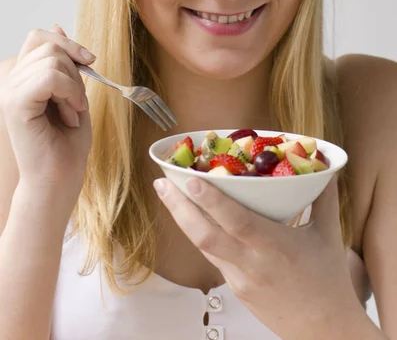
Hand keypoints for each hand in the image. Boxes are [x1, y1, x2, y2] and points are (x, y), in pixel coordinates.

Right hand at [0, 25, 94, 205]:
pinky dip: (70, 93)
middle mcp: (12, 82)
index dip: (66, 43)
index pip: (39, 37)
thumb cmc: (67, 145)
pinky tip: (72, 114)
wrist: (60, 181)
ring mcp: (10, 92)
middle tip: (77, 103)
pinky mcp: (15, 105)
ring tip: (72, 114)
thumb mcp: (73, 94)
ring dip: (74, 87)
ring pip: (51, 61)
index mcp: (24, 78)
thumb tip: (56, 25)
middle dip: (75, 70)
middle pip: (48, 46)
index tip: (90, 61)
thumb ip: (65, 64)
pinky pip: (49, 78)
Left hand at [154, 175, 361, 339]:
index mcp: (276, 247)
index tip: (191, 180)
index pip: (238, 222)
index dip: (212, 201)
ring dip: (182, 219)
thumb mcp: (328, 235)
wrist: (324, 331)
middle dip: (178, 208)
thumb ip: (322, 198)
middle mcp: (252, 263)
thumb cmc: (328, 281)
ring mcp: (239, 279)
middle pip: (204, 236)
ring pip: (202, 245)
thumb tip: (323, 169)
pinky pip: (212, 256)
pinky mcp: (234, 288)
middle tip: (160, 182)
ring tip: (168, 193)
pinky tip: (191, 217)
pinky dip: (199, 234)